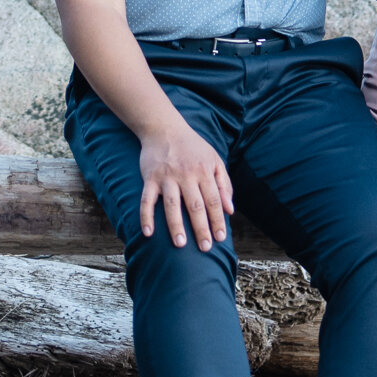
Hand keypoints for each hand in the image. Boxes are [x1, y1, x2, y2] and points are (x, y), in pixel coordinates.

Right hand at [138, 126, 232, 249]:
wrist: (164, 128)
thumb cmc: (193, 147)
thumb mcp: (214, 160)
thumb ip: (224, 184)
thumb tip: (230, 210)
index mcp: (204, 171)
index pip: (214, 201)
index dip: (218, 220)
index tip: (220, 239)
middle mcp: (186, 174)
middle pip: (195, 206)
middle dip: (201, 228)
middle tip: (205, 248)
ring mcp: (167, 177)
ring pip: (173, 205)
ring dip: (176, 226)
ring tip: (180, 244)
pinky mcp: (150, 178)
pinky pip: (147, 200)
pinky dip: (146, 217)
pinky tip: (148, 233)